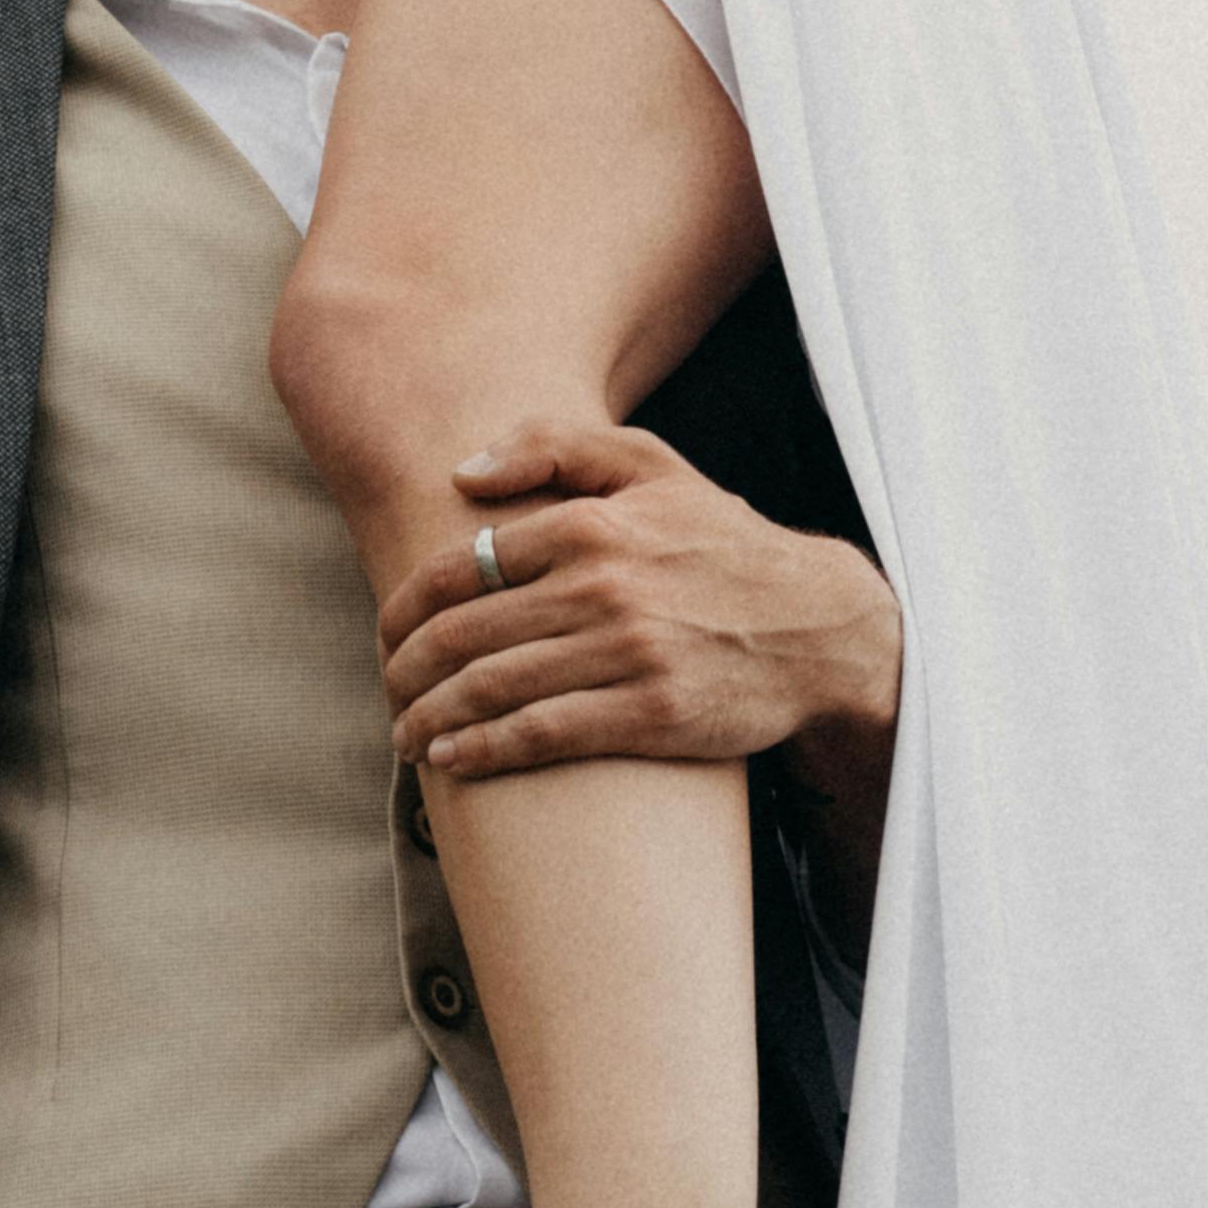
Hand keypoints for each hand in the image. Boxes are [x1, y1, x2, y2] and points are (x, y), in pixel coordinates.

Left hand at [380, 421, 901, 787]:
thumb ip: (556, 445)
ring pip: (492, 689)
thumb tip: (464, 470)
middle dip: (406, 670)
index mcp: (592, 522)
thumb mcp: (653, 466)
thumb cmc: (722, 544)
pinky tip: (452, 762)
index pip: (463, 565)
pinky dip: (483, 750)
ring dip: (430, 718)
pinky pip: (542, 735)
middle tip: (388, 691)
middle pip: (464, 633)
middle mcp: (604, 585)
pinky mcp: (651, 715)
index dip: (407, 607)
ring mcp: (628, 653)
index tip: (388, 634)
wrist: (820, 628)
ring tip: (406, 736)